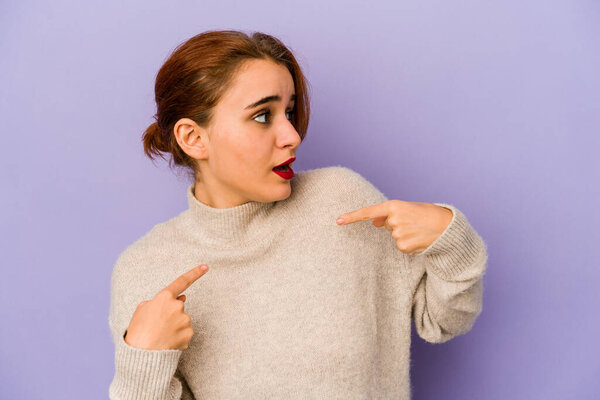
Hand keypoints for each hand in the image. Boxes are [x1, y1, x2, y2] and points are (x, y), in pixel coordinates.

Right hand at [124, 265, 209, 349]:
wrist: (142, 356)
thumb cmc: (138, 332)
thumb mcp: (141, 310)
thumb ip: (159, 300)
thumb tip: (181, 297)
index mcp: (164, 297)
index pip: (182, 282)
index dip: (195, 273)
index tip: (205, 267)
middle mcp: (178, 306)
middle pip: (179, 306)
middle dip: (171, 313)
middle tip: (156, 325)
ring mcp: (185, 320)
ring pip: (182, 320)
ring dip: (174, 326)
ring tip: (159, 335)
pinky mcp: (189, 333)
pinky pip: (185, 332)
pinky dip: (178, 337)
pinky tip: (167, 342)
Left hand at [336, 200, 452, 254]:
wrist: (448, 227)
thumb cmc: (428, 214)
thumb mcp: (408, 209)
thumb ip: (389, 214)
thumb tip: (374, 223)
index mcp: (394, 206)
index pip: (368, 212)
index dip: (352, 216)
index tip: (338, 220)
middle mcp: (394, 219)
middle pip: (387, 225)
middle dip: (398, 224)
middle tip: (415, 221)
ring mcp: (398, 234)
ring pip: (394, 236)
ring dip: (405, 234)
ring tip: (419, 230)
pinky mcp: (404, 246)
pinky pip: (401, 246)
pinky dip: (409, 244)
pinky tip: (420, 239)